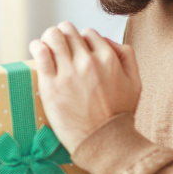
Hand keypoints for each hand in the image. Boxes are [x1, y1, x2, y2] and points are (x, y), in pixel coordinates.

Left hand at [30, 22, 141, 150]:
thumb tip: (108, 41)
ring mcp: (68, 72)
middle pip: (68, 30)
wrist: (104, 142)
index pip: (88, 33)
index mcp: (108, 58)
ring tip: (47, 47)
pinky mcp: (51, 85)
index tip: (77, 51)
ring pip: (53, 36)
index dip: (81, 41)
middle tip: (60, 47)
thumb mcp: (135, 83)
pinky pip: (40, 52)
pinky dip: (37, 47)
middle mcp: (88, 62)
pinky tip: (38, 50)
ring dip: (49, 38)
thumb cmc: (119, 115)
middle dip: (63, 36)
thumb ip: (127, 56)